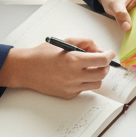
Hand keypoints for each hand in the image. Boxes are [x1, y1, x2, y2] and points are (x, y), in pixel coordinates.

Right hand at [0, 36, 114, 98]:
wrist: (25, 69)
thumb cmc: (42, 54)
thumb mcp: (64, 41)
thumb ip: (83, 42)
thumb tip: (97, 48)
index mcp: (73, 60)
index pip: (102, 60)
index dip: (109, 55)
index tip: (110, 53)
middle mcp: (74, 76)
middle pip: (102, 73)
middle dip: (104, 66)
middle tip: (100, 61)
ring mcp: (71, 87)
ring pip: (96, 83)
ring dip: (96, 75)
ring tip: (88, 68)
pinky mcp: (68, 94)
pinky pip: (84, 89)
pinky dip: (84, 82)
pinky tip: (75, 75)